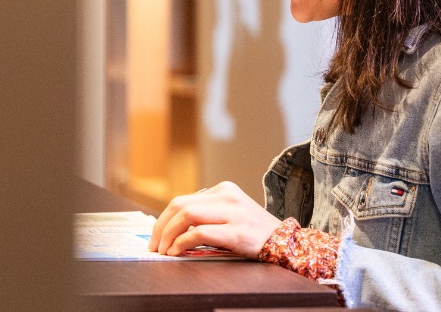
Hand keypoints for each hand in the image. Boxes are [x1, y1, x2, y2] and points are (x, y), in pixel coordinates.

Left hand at [147, 181, 282, 257]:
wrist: (286, 243)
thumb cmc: (254, 232)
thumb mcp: (231, 214)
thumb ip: (207, 215)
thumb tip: (172, 228)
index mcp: (224, 189)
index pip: (183, 200)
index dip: (164, 219)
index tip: (156, 235)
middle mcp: (227, 196)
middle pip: (180, 205)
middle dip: (161, 226)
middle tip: (154, 245)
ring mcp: (233, 212)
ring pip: (187, 215)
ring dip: (168, 234)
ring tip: (163, 250)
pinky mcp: (237, 231)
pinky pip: (200, 233)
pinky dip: (182, 242)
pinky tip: (177, 251)